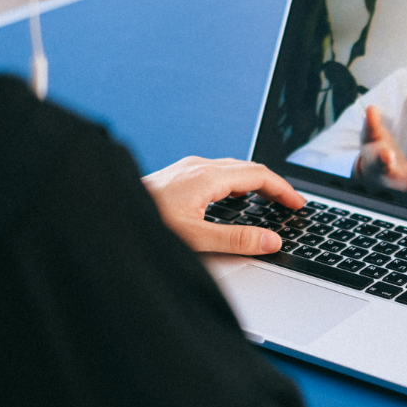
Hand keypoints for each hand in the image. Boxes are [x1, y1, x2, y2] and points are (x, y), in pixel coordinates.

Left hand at [142, 156, 304, 254]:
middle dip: (273, 185)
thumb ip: (237, 240)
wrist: (108, 213)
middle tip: (290, 204)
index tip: (298, 205)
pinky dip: (235, 182)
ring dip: (254, 182)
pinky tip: (232, 196)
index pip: (258, 175)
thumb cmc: (145, 225)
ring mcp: (186, 168)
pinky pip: (216, 171)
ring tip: (268, 200)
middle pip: (248, 168)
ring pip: (231, 168)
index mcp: (207, 177)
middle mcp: (198, 166)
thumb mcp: (196, 239)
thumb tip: (271, 241)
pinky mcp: (176, 174)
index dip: (283, 190)